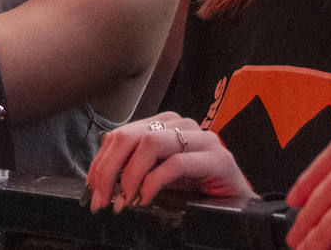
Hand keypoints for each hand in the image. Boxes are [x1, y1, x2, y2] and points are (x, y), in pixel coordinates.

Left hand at [84, 112, 255, 210]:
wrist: (238, 205)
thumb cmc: (196, 190)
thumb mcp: (157, 177)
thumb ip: (133, 170)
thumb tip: (99, 183)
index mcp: (163, 124)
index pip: (120, 135)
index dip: (100, 162)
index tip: (92, 189)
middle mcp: (181, 124)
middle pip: (129, 136)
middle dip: (108, 169)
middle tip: (101, 199)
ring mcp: (201, 138)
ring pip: (150, 143)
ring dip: (130, 176)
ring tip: (124, 201)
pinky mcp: (217, 158)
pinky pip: (175, 163)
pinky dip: (154, 183)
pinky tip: (146, 199)